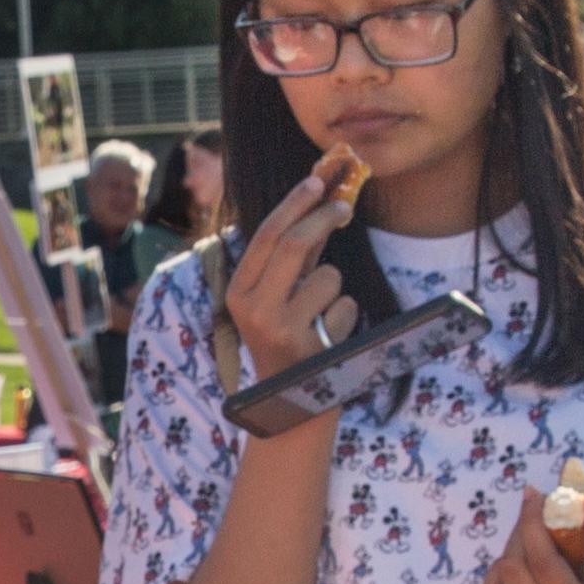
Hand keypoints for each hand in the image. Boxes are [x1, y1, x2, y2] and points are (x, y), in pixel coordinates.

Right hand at [220, 153, 362, 368]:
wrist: (290, 401)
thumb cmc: (285, 337)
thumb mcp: (274, 297)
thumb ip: (290, 256)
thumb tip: (318, 202)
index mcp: (238, 294)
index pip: (265, 236)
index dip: (293, 204)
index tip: (316, 181)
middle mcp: (254, 311)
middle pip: (293, 245)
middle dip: (323, 218)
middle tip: (344, 205)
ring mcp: (283, 332)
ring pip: (327, 277)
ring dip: (334, 285)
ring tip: (321, 312)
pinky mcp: (313, 350)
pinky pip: (345, 307)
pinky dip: (344, 314)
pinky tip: (329, 335)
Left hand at [484, 486, 583, 583]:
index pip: (541, 563)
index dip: (533, 522)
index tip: (535, 493)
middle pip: (514, 568)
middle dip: (523, 531)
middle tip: (541, 511)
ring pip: (499, 577)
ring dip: (514, 548)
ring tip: (539, 538)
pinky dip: (501, 570)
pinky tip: (526, 561)